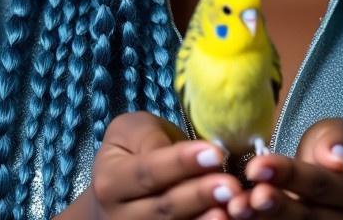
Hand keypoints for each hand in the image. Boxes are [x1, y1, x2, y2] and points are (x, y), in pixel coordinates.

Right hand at [86, 111, 243, 219]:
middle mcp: (120, 215)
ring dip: (206, 219)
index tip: (215, 153)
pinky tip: (225, 218)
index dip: (181, 163)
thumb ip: (153, 140)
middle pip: (163, 208)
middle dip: (199, 195)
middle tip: (231, 185)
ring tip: (233, 204)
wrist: (117, 188)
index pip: (147, 172)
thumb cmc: (132, 148)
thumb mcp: (133, 131)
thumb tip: (188, 155)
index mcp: (110, 181)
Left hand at [221, 117, 342, 218]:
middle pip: (304, 216)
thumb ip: (338, 139)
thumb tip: (335, 158)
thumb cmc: (332, 158)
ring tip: (235, 209)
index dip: (288, 175)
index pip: (320, 183)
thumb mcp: (342, 137)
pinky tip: (229, 218)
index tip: (256, 166)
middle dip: (272, 207)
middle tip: (242, 200)